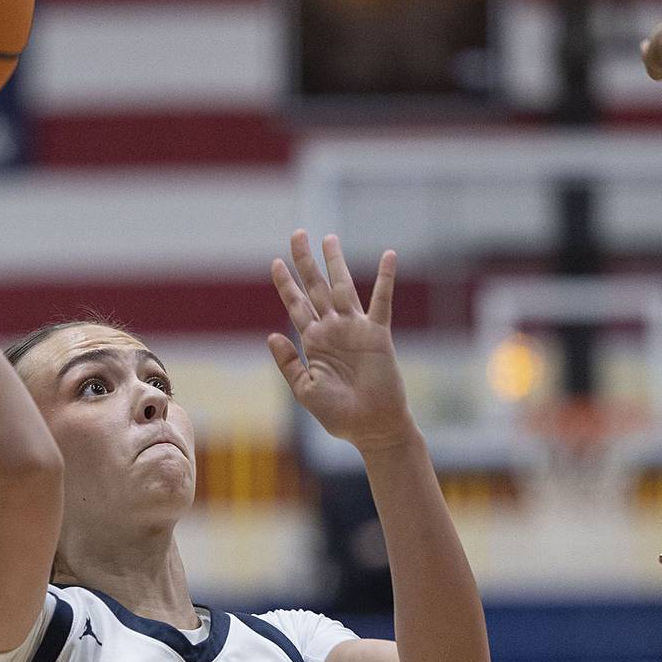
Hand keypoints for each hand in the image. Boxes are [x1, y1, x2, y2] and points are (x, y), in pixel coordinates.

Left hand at [268, 231, 415, 454]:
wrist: (371, 428)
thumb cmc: (338, 415)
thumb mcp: (304, 390)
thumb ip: (288, 363)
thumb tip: (272, 334)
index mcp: (314, 342)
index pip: (296, 305)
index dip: (285, 284)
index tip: (275, 262)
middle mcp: (334, 330)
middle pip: (316, 288)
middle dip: (306, 262)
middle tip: (297, 234)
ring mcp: (356, 330)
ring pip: (343, 287)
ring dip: (336, 263)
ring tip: (329, 238)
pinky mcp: (378, 335)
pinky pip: (381, 302)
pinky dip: (385, 279)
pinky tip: (389, 256)